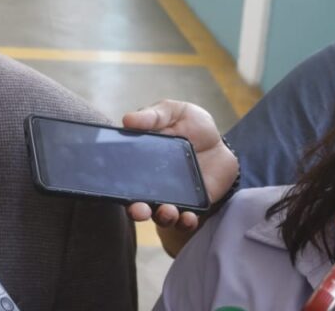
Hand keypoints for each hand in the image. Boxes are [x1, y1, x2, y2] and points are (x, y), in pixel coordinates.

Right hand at [122, 100, 238, 255]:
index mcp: (141, 162)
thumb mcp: (171, 112)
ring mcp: (173, 196)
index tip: (113, 189)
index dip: (116, 185)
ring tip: (167, 210)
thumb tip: (127, 120)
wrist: (221, 141)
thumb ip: (152, 116)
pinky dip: (185, 222)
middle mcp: (153, 184)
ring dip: (161, 216)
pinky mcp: (193, 205)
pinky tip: (187, 217)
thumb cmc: (191, 125)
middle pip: (139, 203)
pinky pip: (186, 220)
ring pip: (161, 215)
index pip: (124, 177)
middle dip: (136, 210)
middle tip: (138, 209)